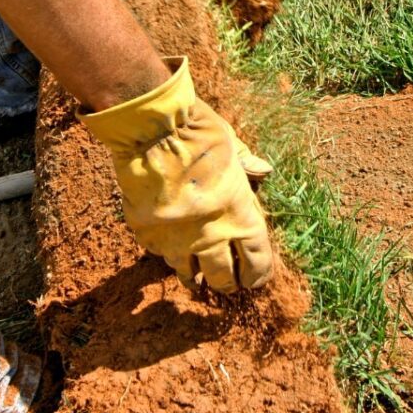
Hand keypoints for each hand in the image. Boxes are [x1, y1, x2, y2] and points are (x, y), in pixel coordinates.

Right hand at [77, 57, 273, 292]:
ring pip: (187, 273)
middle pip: (223, 277)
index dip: (257, 274)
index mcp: (240, 215)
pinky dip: (164, 251)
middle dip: (227, 282)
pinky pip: (158, 252)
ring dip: (193, 276)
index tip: (255, 279)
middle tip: (226, 283)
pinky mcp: (147, 233)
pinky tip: (166, 247)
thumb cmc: (198, 132)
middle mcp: (211, 235)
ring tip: (195, 280)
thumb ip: (246, 163)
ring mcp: (176, 238)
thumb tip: (264, 170)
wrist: (152, 130)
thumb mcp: (231, 144)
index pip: (256, 261)